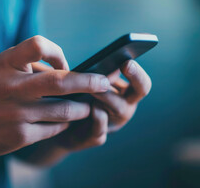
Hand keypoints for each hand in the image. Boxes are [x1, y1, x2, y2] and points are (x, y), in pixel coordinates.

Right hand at [0, 36, 110, 156]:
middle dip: (90, 82)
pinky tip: (65, 121)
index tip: (66, 63)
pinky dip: (64, 124)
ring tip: (87, 106)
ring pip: (64, 110)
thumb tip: (66, 67)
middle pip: (61, 81)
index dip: (59, 53)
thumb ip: (27, 64)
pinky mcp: (18, 136)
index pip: (39, 45)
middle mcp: (10, 87)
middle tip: (105, 82)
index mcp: (5, 64)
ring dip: (81, 108)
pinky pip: (53, 129)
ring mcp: (15, 114)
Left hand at [26, 60, 150, 153]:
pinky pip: (101, 128)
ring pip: (120, 108)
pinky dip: (98, 117)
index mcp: (124, 93)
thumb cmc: (74, 98)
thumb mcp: (85, 84)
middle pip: (141, 91)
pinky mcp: (98, 137)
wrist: (58, 126)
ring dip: (107, 94)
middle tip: (125, 65)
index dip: (138, 72)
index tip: (127, 61)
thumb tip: (104, 62)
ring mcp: (113, 124)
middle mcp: (124, 107)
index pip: (141, 82)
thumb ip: (96, 75)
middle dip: (136, 77)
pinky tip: (91, 108)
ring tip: (93, 86)